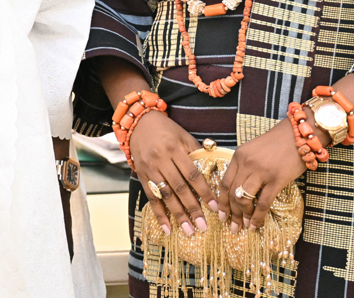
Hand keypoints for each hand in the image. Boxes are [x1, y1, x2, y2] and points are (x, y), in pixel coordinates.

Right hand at [128, 110, 218, 239]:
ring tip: (188, 230)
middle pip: (179, 188)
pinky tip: (167, 228)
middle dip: (192, 208)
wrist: (139, 122)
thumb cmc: (166, 129)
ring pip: (165, 195)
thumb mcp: (183, 136)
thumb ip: (197, 153)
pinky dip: (159, 214)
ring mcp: (149, 169)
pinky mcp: (141, 176)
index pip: (192, 174)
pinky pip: (151, 198)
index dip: (204, 191)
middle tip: (203, 226)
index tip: (214, 206)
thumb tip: (214, 171)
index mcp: (174, 149)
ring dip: (177, 214)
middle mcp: (161, 160)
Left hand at [218, 119, 309, 230]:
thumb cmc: (277, 143)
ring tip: (243, 226)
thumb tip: (239, 189)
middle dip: (230, 212)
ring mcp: (261, 172)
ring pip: (244, 199)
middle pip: (232, 192)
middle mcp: (246, 164)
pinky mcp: (276, 180)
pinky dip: (257, 216)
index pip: (224, 182)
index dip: (221, 200)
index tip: (220, 213)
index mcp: (238, 156)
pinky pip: (263, 203)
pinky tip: (255, 225)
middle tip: (231, 226)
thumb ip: (244, 166)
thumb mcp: (253, 150)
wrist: (298, 135)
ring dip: (242, 216)